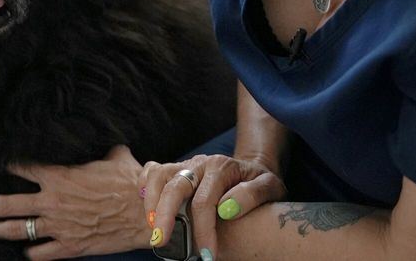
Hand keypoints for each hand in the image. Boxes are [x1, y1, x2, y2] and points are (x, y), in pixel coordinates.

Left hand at [0, 146, 148, 259]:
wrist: (143, 213)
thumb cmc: (130, 183)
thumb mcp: (114, 157)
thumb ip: (102, 152)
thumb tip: (106, 145)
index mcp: (59, 176)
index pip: (23, 167)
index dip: (8, 164)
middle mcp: (52, 201)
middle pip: (8, 203)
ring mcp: (58, 226)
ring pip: (17, 230)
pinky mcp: (69, 246)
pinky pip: (41, 253)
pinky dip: (31, 252)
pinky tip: (26, 251)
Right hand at [141, 154, 285, 259]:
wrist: (252, 169)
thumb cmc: (260, 182)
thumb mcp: (270, 187)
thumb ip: (253, 194)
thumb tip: (227, 209)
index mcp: (220, 168)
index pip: (204, 201)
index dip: (203, 230)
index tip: (208, 255)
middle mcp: (199, 164)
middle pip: (175, 186)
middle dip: (165, 216)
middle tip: (162, 242)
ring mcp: (185, 166)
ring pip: (158, 175)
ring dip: (152, 202)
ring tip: (154, 228)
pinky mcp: (175, 170)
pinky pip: (152, 171)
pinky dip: (145, 186)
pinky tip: (148, 208)